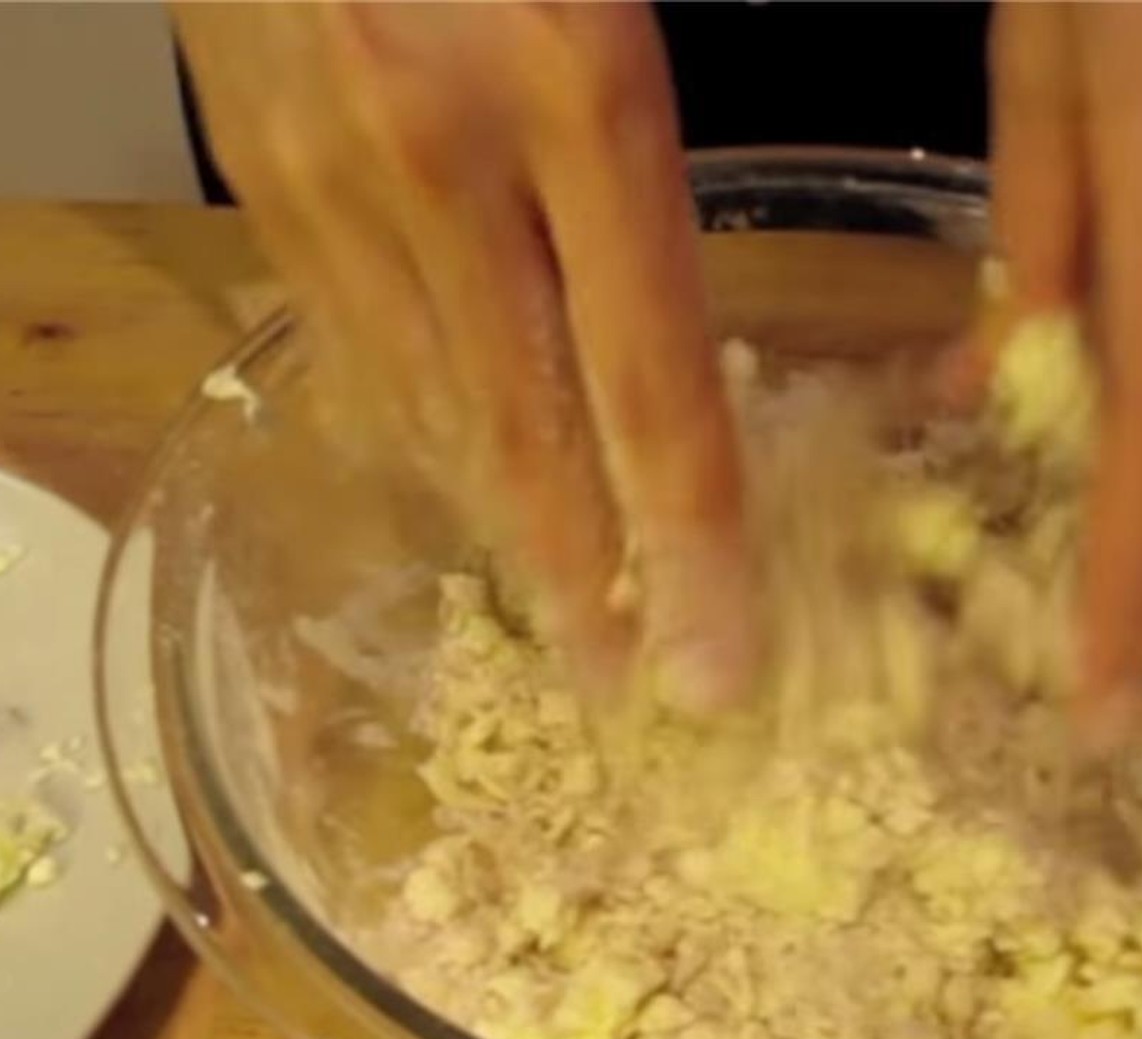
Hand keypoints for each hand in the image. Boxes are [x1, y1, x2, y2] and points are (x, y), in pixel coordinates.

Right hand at [173, 2, 757, 707]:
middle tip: (635, 685)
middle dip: (590, 577)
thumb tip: (669, 315)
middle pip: (530, 427)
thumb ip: (645, 145)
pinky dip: (413, 428)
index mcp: (574, 86)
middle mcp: (440, 154)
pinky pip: (347, 340)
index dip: (691, 541)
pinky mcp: (257, 166)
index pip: (651, 380)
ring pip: (425, 401)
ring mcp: (327, 168)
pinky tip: (454, 476)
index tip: (720, 656)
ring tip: (560, 611)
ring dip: (500, 521)